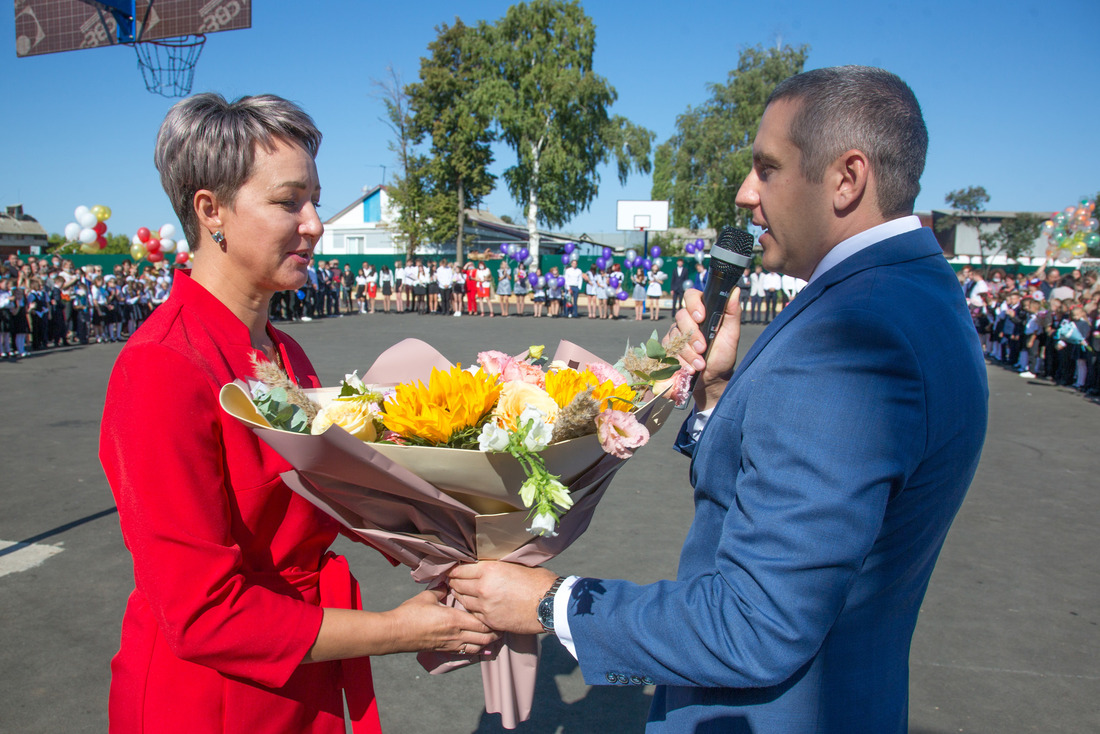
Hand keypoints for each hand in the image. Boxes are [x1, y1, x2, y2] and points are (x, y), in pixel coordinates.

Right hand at [385, 587, 499, 654]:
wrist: (395, 633)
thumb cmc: (410, 614)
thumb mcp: (427, 597)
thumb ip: (441, 590)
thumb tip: (448, 583)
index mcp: (454, 620)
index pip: (482, 623)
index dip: (494, 621)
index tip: (500, 614)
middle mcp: (456, 634)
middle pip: (484, 638)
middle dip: (495, 633)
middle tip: (502, 626)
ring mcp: (450, 644)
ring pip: (477, 648)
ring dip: (487, 642)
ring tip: (493, 636)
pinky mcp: (444, 650)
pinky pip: (465, 652)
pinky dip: (475, 648)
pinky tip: (477, 644)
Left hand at [448, 562, 559, 634]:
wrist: (549, 604)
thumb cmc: (537, 581)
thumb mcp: (514, 565)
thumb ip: (495, 566)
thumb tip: (483, 565)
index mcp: (489, 570)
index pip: (461, 569)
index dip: (455, 569)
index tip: (454, 570)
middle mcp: (483, 588)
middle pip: (458, 584)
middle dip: (454, 582)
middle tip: (452, 580)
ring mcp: (486, 606)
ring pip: (463, 600)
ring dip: (460, 595)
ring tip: (460, 592)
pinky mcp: (491, 621)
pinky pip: (473, 614)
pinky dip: (471, 609)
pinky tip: (473, 606)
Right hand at [670, 288, 741, 411]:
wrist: (713, 378)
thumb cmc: (723, 354)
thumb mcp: (731, 334)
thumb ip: (732, 313)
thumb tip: (735, 291)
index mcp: (702, 311)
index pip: (691, 296)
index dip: (693, 304)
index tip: (701, 317)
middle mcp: (687, 320)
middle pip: (681, 316)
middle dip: (692, 335)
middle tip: (702, 348)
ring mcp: (676, 333)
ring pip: (674, 335)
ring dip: (687, 352)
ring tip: (700, 364)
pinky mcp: (668, 348)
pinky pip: (668, 349)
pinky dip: (680, 360)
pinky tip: (690, 368)